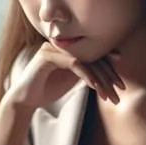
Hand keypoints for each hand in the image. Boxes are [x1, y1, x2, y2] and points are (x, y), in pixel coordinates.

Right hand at [6, 42, 124, 110]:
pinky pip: (73, 63)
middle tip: (119, 90)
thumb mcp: (71, 79)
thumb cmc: (46, 90)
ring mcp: (53, 48)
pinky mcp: (47, 56)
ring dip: (100, 78)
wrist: (24, 100)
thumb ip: (86, 70)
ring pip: (85, 59)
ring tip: (109, 93)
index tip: (120, 81)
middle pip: (91, 55)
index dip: (109, 65)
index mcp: (66, 48)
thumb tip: (108, 70)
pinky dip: (87, 75)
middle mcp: (60, 44)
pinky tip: (95, 87)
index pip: (92, 52)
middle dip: (108, 74)